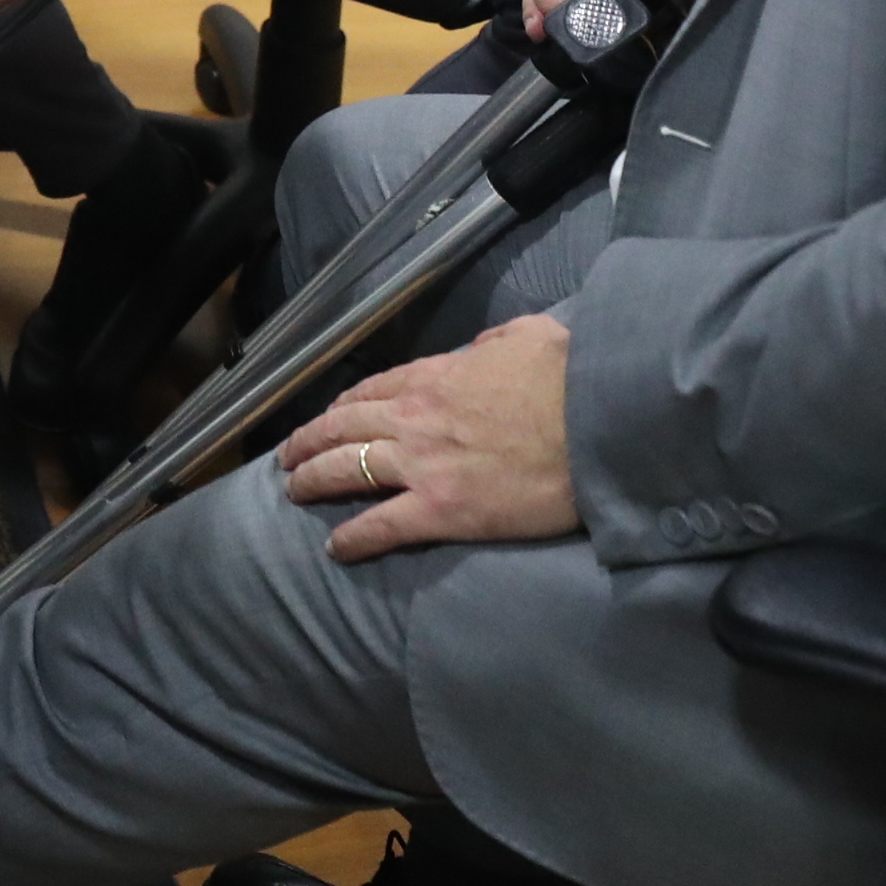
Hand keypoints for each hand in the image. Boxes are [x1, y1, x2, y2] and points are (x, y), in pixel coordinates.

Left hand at [278, 314, 581, 560]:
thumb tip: (486, 348)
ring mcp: (422, 464)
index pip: (373, 389)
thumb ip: (496, 342)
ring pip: (348, 470)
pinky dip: (354, 538)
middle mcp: (415, 417)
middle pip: (344, 427)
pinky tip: (336, 549)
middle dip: (309, 441)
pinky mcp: (441, 509)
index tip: (330, 416)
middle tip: (289, 456)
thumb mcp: (528, 336)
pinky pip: (382, 525)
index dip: (344, 405)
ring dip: (313, 480)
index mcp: (436, 376)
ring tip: (294, 490)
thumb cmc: (570, 376)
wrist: (595, 421)